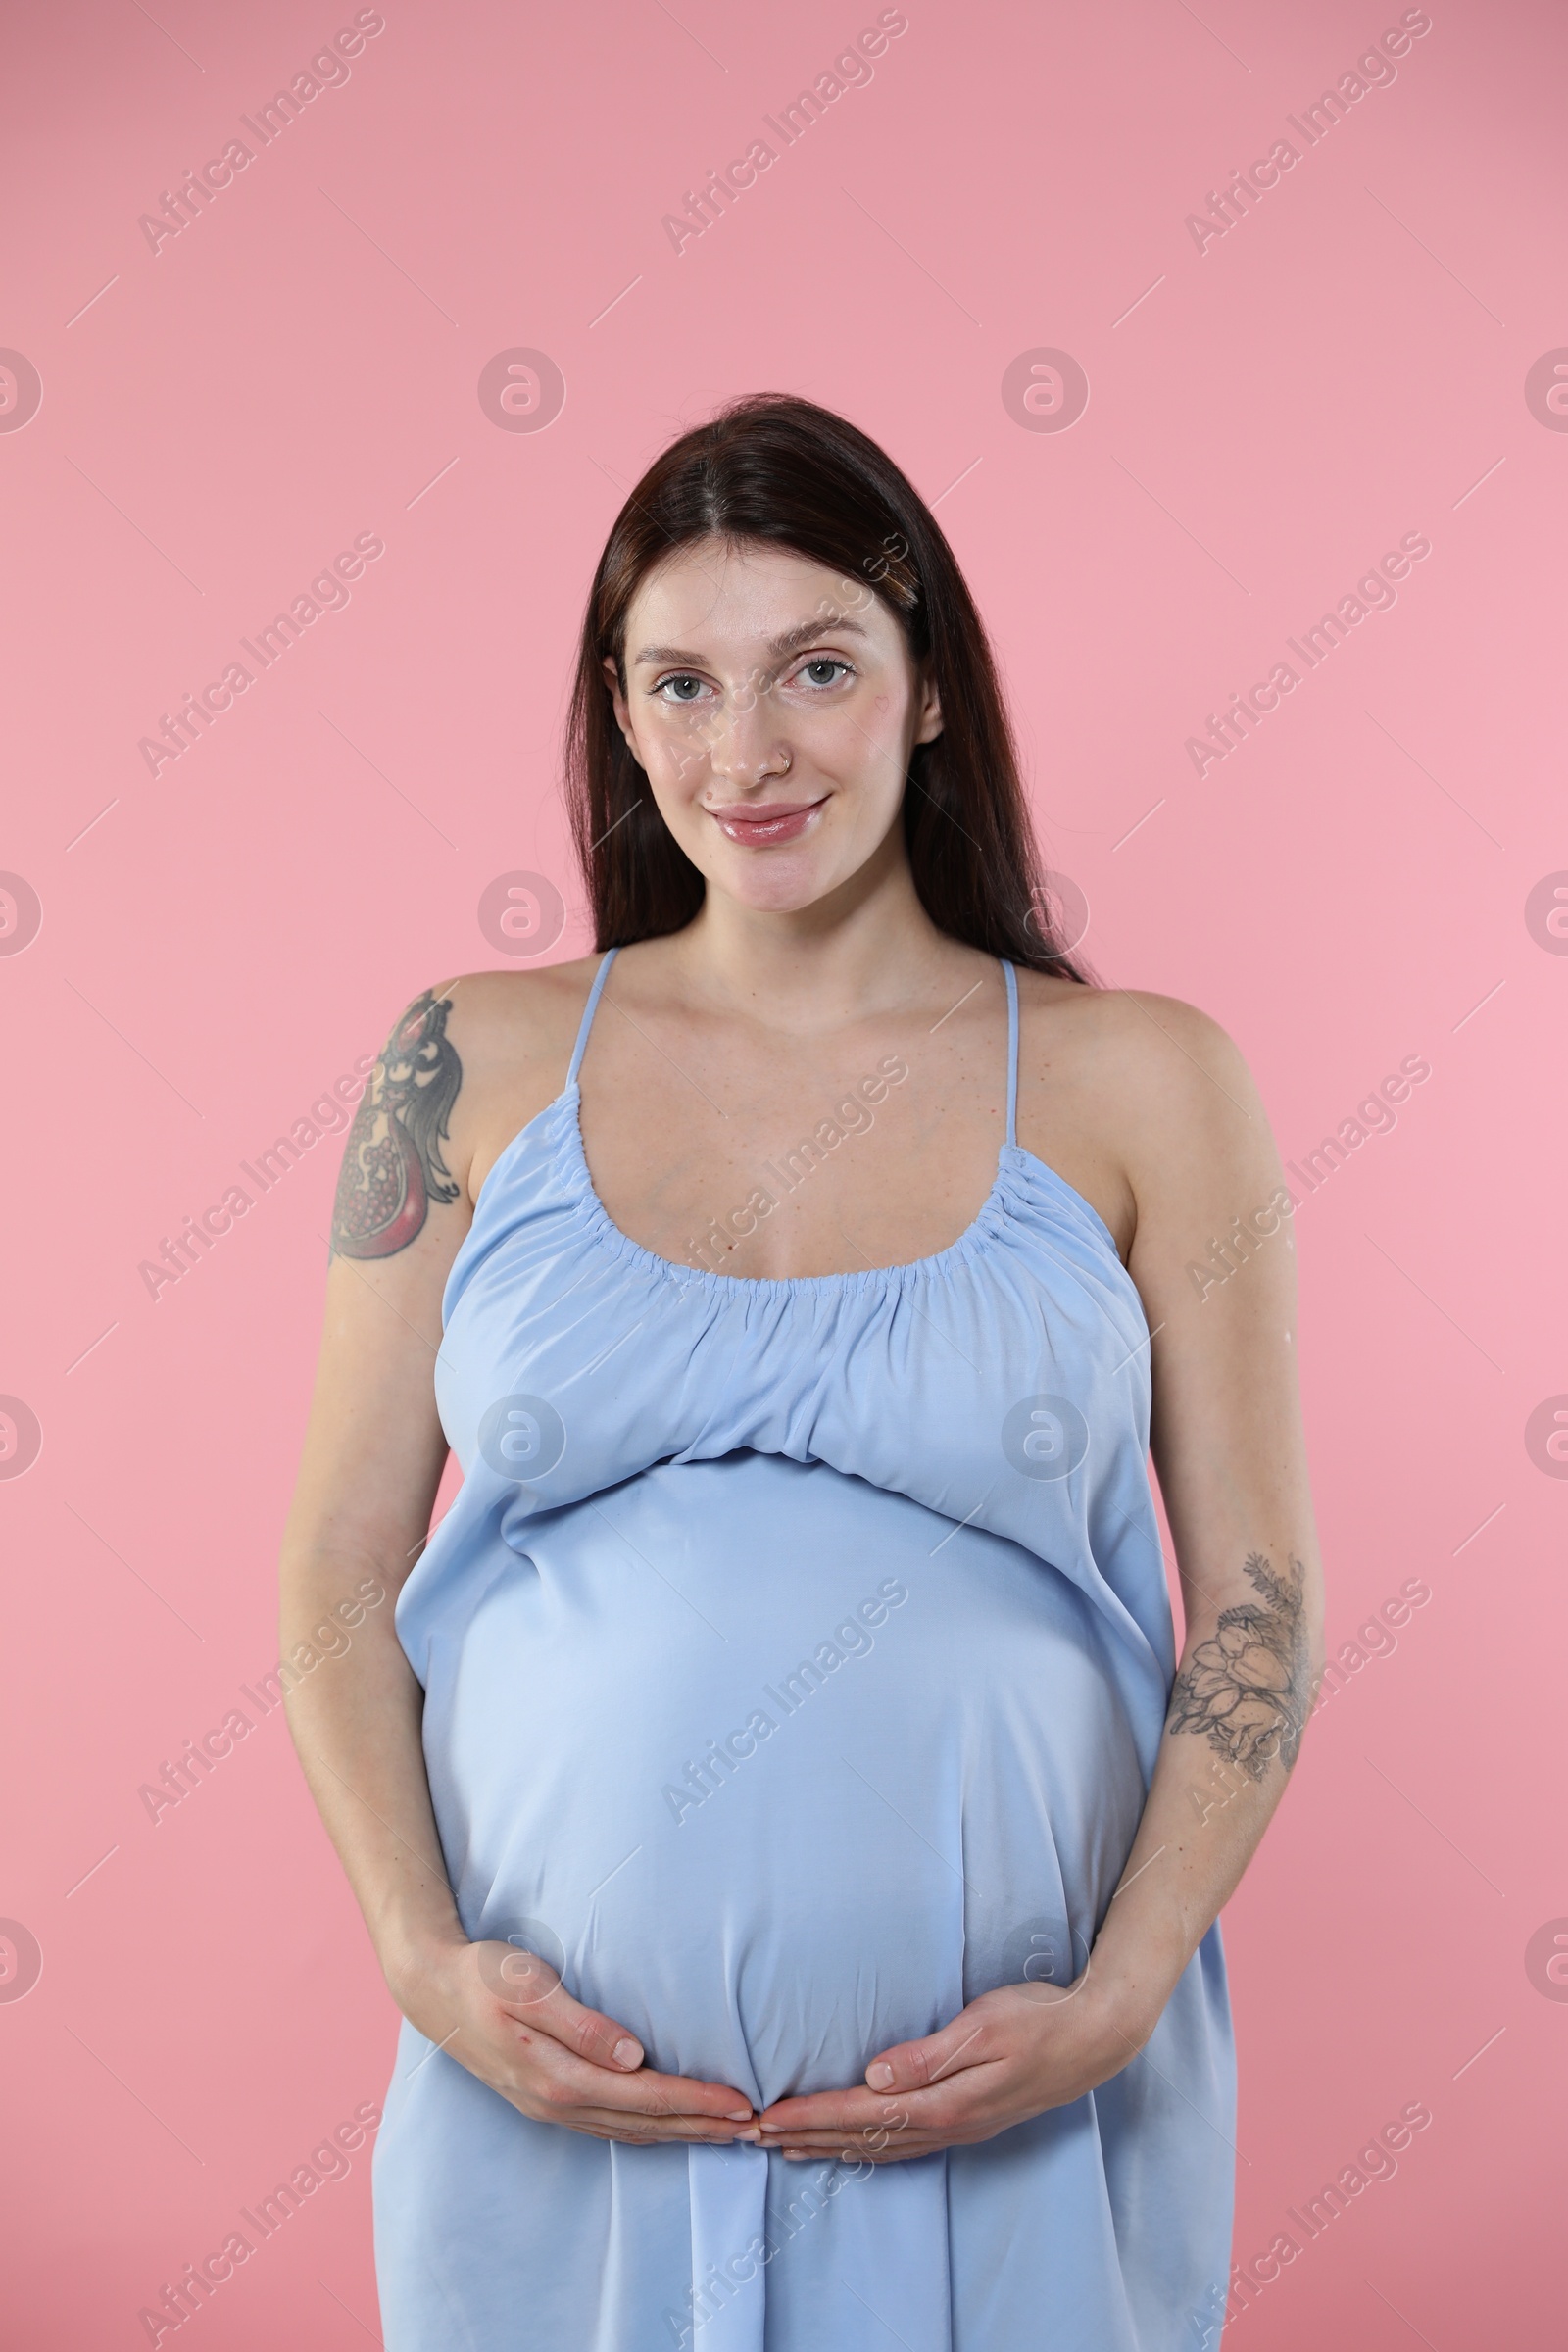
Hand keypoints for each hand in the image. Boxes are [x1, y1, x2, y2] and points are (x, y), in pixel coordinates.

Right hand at [392, 1937, 755, 2144]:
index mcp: (559, 2077)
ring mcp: (550, 2108)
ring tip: (726, 2132)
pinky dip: (648, 2129)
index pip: (647, 2097)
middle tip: (757, 2128)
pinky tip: (667, 2126)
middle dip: (702, 2127)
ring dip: (680, 2133)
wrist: (433, 1990)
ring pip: (630, 2131)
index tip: (744, 2104)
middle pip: (646, 2123)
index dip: (698, 2103)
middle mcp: (558, 2103)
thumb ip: (583, 2025)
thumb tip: (634, 2058)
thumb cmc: (484, 1976)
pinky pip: (610, 2126)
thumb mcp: (530, 1988)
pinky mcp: (547, 2100)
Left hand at [747, 1970, 1150, 2163]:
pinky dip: (867, 2148)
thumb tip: (875, 2076)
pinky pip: (904, 2145)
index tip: (766, 2117)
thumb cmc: (1039, 2020)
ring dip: (830, 2148)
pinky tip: (853, 2146)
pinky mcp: (970, 2121)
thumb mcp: (984, 2026)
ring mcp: (960, 2128)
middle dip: (806, 2137)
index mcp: (945, 2101)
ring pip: (880, 2147)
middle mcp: (947, 2124)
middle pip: (862, 2138)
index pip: (861, 2113)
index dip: (811, 2116)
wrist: (1097, 2037)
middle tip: (753, 2137)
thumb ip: (927, 2054)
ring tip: (787, 2147)